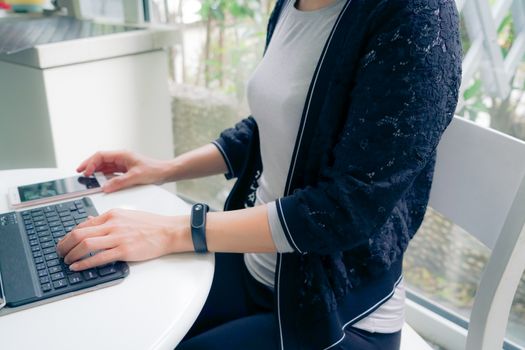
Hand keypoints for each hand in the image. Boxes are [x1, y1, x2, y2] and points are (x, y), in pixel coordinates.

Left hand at [56, 209, 192, 270]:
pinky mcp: (124, 250)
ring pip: (85, 244)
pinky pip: (99, 258)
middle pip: (79, 233)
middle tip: (59, 253)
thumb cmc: (151, 225)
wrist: (169, 231)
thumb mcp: (127, 216)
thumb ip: (108, 219)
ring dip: (71, 254)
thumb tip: (90, 220)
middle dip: (64, 245)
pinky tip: (77, 267)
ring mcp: (118, 237)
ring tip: (66, 261)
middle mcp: (112, 224)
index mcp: (112, 215)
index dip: (70, 235)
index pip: (84, 224)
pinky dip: (84, 263)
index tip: (65, 243)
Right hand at [77, 150, 169, 192]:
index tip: (84, 172)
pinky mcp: (125, 170)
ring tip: (87, 178)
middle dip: (89, 165)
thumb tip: (105, 187)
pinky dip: (103, 176)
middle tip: (79, 173)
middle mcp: (121, 158)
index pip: (101, 156)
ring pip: (105, 166)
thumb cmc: (154, 170)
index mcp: (122, 154)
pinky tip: (99, 181)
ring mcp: (123, 164)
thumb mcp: (135, 177)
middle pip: (100, 160)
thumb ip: (119, 182)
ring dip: (95, 171)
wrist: (165, 172)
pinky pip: (110, 172)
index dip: (90, 163)